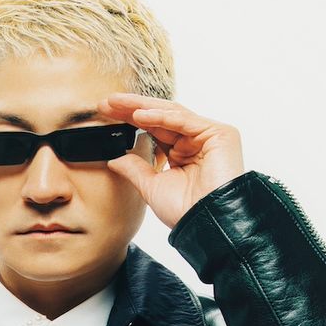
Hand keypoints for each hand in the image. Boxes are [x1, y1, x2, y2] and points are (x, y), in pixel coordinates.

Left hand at [100, 94, 245, 228]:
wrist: (206, 223)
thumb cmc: (184, 210)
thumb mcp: (151, 186)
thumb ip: (135, 169)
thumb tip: (114, 159)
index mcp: (182, 152)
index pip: (153, 128)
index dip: (129, 119)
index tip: (105, 113)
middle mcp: (196, 140)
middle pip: (160, 117)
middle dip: (132, 108)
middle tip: (106, 102)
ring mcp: (209, 135)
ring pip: (171, 113)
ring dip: (142, 107)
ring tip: (116, 103)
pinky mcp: (220, 134)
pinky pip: (185, 121)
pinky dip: (161, 117)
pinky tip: (138, 115)